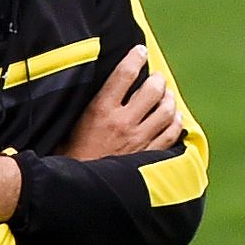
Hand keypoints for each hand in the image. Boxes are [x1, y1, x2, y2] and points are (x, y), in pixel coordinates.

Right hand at [63, 45, 185, 161]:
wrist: (73, 193)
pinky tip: (172, 118)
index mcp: (100, 111)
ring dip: (169, 99)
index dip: (135, 57)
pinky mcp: (147, 156)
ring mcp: (138, 141)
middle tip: (155, 78)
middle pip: (153, 89)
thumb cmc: (68, 157)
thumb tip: (97, 84)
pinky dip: (175, 123)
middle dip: (157, 79)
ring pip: (166, 110)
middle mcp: (123, 123)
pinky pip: (172, 134)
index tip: (140, 51)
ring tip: (165, 96)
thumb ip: (88, 105)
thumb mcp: (70, 125)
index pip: (125, 73)